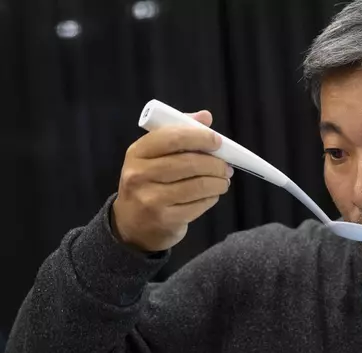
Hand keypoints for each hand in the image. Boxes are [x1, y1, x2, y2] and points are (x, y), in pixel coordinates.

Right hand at [112, 111, 232, 251]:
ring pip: (198, 185)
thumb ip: (179, 133)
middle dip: (215, 164)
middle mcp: (139, 175)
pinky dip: (212, 198)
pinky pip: (199, 205)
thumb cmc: (149, 182)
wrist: (132, 224)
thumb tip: (205, 117)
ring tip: (224, 180)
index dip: (200, 137)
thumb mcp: (154, 156)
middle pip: (189, 163)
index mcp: (137, 152)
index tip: (218, 141)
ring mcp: (151, 199)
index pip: (172, 138)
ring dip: (218, 182)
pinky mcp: (165, 219)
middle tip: (227, 166)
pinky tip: (212, 194)